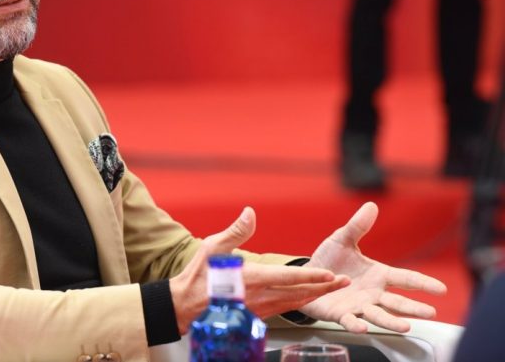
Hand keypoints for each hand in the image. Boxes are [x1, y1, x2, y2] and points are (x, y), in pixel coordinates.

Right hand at [170, 207, 349, 334]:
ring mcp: (259, 309)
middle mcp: (258, 296)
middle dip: (323, 288)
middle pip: (298, 293)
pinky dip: (300, 304)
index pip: (287, 277)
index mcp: (250, 278)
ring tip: (332, 289)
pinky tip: (307, 299)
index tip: (330, 274)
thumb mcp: (213, 247)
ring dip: (315, 296)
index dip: (311, 276)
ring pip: (294, 304)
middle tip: (343, 282)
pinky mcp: (256, 316)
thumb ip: (235, 231)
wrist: (186, 306)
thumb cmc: (198, 276)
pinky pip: (284, 310)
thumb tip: (250, 212)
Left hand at [300, 202, 447, 332]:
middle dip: (414, 308)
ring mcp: (358, 305)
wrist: (307, 276)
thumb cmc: (329, 260)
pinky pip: (350, 321)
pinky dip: (356, 325)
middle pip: (397, 301)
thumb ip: (357, 226)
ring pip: (378, 315)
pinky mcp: (340, 314)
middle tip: (430, 312)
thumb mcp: (342, 239)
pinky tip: (362, 326)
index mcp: (378, 275)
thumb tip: (371, 206)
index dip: (423, 283)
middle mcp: (372, 293)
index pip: (406, 279)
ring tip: (406, 326)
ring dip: (392, 321)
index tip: (441, 289)